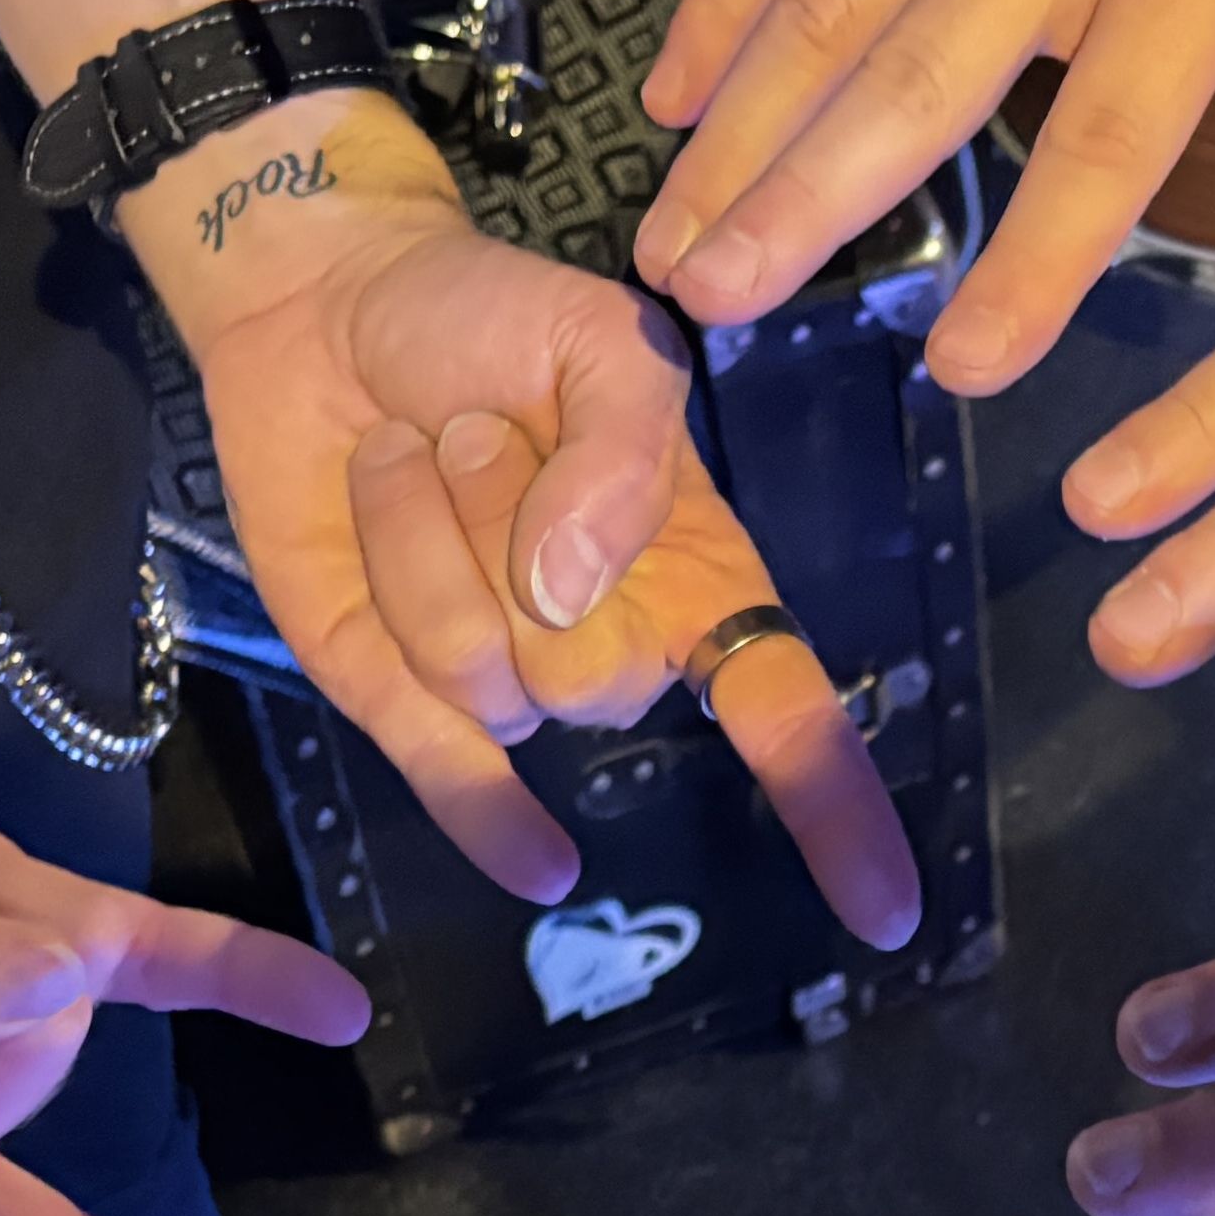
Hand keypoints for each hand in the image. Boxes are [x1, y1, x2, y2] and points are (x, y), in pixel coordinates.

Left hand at [142, 106, 916, 946]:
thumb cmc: (485, 320)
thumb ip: (621, 449)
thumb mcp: (597, 337)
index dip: (837, 807)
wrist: (325, 306)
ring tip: (409, 452)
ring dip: (426, 538)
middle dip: (517, 534)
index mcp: (691, 571)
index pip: (784, 712)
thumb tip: (573, 589)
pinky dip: (493, 822)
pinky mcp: (401, 698)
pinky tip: (543, 869)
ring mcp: (507, 680)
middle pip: (597, 678)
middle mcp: (609, 643)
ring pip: (487, 677)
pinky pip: (457, 780)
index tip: (889, 909)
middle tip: (476, 427)